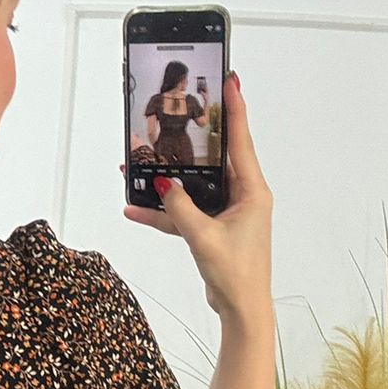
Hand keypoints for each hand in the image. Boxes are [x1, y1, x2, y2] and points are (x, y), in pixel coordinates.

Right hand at [122, 72, 271, 321]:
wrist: (241, 308)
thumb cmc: (237, 274)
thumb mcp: (204, 237)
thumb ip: (181, 208)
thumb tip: (162, 184)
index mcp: (252, 191)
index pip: (241, 140)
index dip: (235, 108)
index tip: (231, 80)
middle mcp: (242, 196)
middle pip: (211, 159)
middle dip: (186, 142)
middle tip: (171, 116)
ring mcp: (226, 212)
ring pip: (192, 186)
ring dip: (165, 180)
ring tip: (136, 165)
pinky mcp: (212, 228)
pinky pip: (184, 212)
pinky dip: (162, 211)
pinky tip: (135, 208)